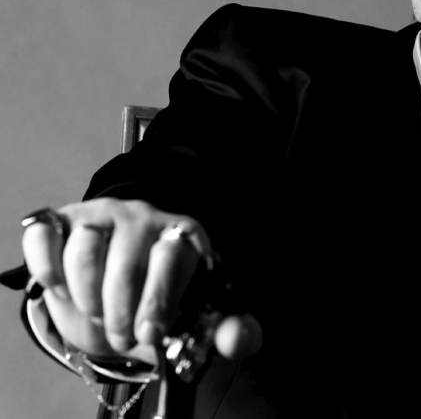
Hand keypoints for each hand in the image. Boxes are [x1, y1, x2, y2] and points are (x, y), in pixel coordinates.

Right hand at [21, 198, 261, 364]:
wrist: (115, 283)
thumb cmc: (159, 299)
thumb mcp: (197, 314)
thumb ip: (228, 331)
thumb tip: (239, 340)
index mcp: (183, 235)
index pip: (172, 258)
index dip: (158, 301)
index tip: (150, 335)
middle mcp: (143, 217)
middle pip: (127, 261)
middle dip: (121, 311)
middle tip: (121, 337)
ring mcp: (100, 215)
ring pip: (85, 249)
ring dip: (87, 295)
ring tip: (96, 312)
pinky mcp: (61, 221)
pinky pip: (45, 239)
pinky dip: (48, 270)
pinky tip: (61, 289)